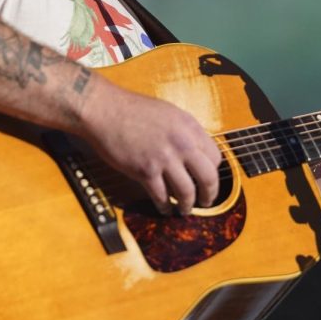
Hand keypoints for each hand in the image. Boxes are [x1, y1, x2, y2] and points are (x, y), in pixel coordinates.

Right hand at [78, 82, 221, 215]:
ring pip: (187, 192)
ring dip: (187, 205)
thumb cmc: (132, 109)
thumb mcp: (169, 114)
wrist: (105, 109)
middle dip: (209, 195)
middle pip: (208, 177)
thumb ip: (185, 132)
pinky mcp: (145, 170)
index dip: (213, 172)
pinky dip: (164, 206)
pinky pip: (162, 197)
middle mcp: (182, 143)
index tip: (208, 179)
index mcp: (190, 127)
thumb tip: (195, 151)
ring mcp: (164, 158)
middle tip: (206, 202)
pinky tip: (164, 208)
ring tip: (184, 210)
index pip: (215, 156)